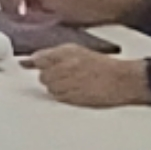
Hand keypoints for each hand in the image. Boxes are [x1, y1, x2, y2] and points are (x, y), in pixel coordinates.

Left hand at [26, 45, 145, 107]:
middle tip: (63, 75)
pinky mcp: (74, 98)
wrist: (122, 80)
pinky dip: (63, 95)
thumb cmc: (102, 65)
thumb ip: (51, 54)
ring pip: (50, 88)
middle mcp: (65, 67)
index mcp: (66, 52)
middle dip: (49, 75)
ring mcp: (69, 84)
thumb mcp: (76, 51)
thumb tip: (29, 60)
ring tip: (72, 83)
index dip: (36, 63)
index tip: (28, 65)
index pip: (39, 59)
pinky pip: (59, 97)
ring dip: (56, 86)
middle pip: (43, 76)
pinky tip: (75, 90)